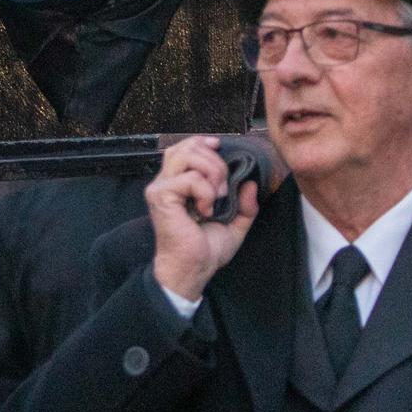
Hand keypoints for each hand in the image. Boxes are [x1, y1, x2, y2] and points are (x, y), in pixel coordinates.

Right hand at [147, 136, 260, 303]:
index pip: (186, 147)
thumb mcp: (235, 224)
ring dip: (211, 173)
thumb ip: (246, 204)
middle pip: (189, 146)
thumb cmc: (206, 250)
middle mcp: (167, 181)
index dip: (204, 143)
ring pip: (188, 155)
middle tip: (224, 190)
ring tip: (216, 197)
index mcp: (179, 183)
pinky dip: (205, 192)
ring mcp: (161, 187)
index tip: (220, 147)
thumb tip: (251, 183)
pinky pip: (190, 178)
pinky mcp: (160, 195)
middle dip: (216, 163)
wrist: (193, 269)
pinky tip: (205, 210)